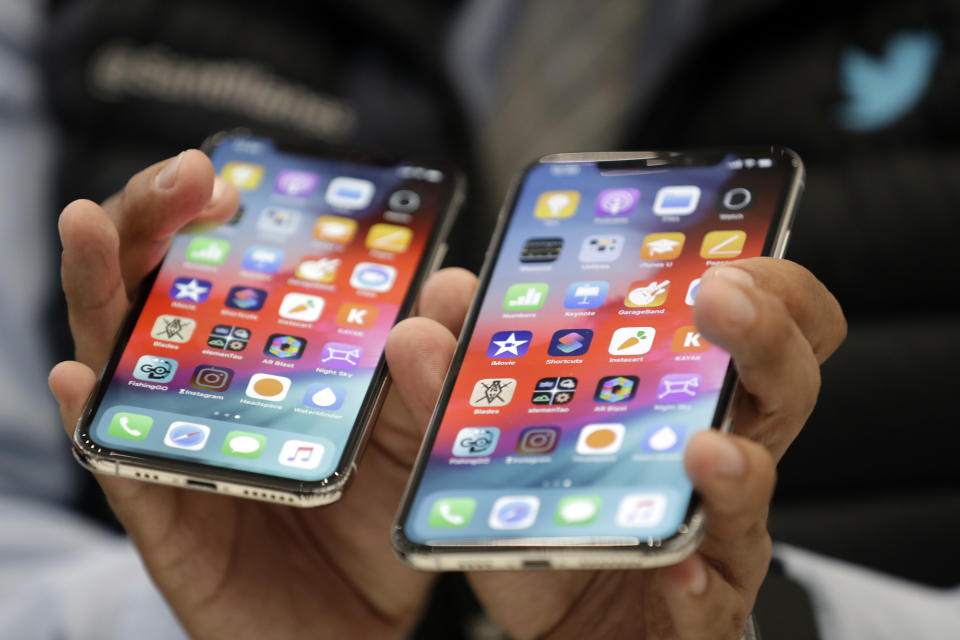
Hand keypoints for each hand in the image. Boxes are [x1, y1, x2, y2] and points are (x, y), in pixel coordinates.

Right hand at [48, 151, 477, 638]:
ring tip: (89, 229)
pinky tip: (83, 379)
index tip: (226, 173)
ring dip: (99, 290)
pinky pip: (119, 465)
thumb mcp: (413, 437)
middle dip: (154, 223)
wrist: (359, 627)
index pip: (218, 268)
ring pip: (117, 360)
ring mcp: (175, 447)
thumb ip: (429, 369)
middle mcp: (203, 390)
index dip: (209, 214)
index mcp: (258, 359)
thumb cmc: (375, 520)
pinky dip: (95, 420)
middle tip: (183, 179)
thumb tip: (451, 283)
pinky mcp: (166, 519)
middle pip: (156, 291)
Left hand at [467, 259, 845, 638]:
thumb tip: (427, 321)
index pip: (763, 323)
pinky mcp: (701, 610)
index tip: (722, 251)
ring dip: (735, 463)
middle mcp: (720, 455)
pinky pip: (714, 598)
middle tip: (719, 299)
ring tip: (702, 445)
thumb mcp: (506, 445)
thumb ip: (467, 383)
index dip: (766, 282)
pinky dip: (698, 586)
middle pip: (785, 384)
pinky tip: (676, 573)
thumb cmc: (562, 521)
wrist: (568, 624)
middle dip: (763, 334)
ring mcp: (718, 534)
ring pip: (758, 488)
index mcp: (686, 397)